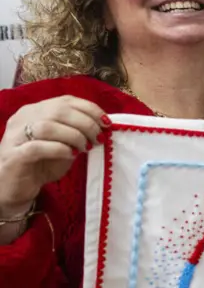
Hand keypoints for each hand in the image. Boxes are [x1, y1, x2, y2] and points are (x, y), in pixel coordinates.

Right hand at [0, 96, 106, 215]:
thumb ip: (77, 132)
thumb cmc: (42, 164)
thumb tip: (102, 127)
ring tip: (85, 148)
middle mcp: (23, 118)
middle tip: (98, 139)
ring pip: (47, 126)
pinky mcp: (13, 156)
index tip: (106, 123)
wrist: (16, 187)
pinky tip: (70, 155)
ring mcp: (15, 136)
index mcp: (35, 111)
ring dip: (74, 136)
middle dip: (86, 124)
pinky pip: (37, 147)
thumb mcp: (64, 144)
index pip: (65, 101)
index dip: (90, 109)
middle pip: (59, 111)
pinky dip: (59, 149)